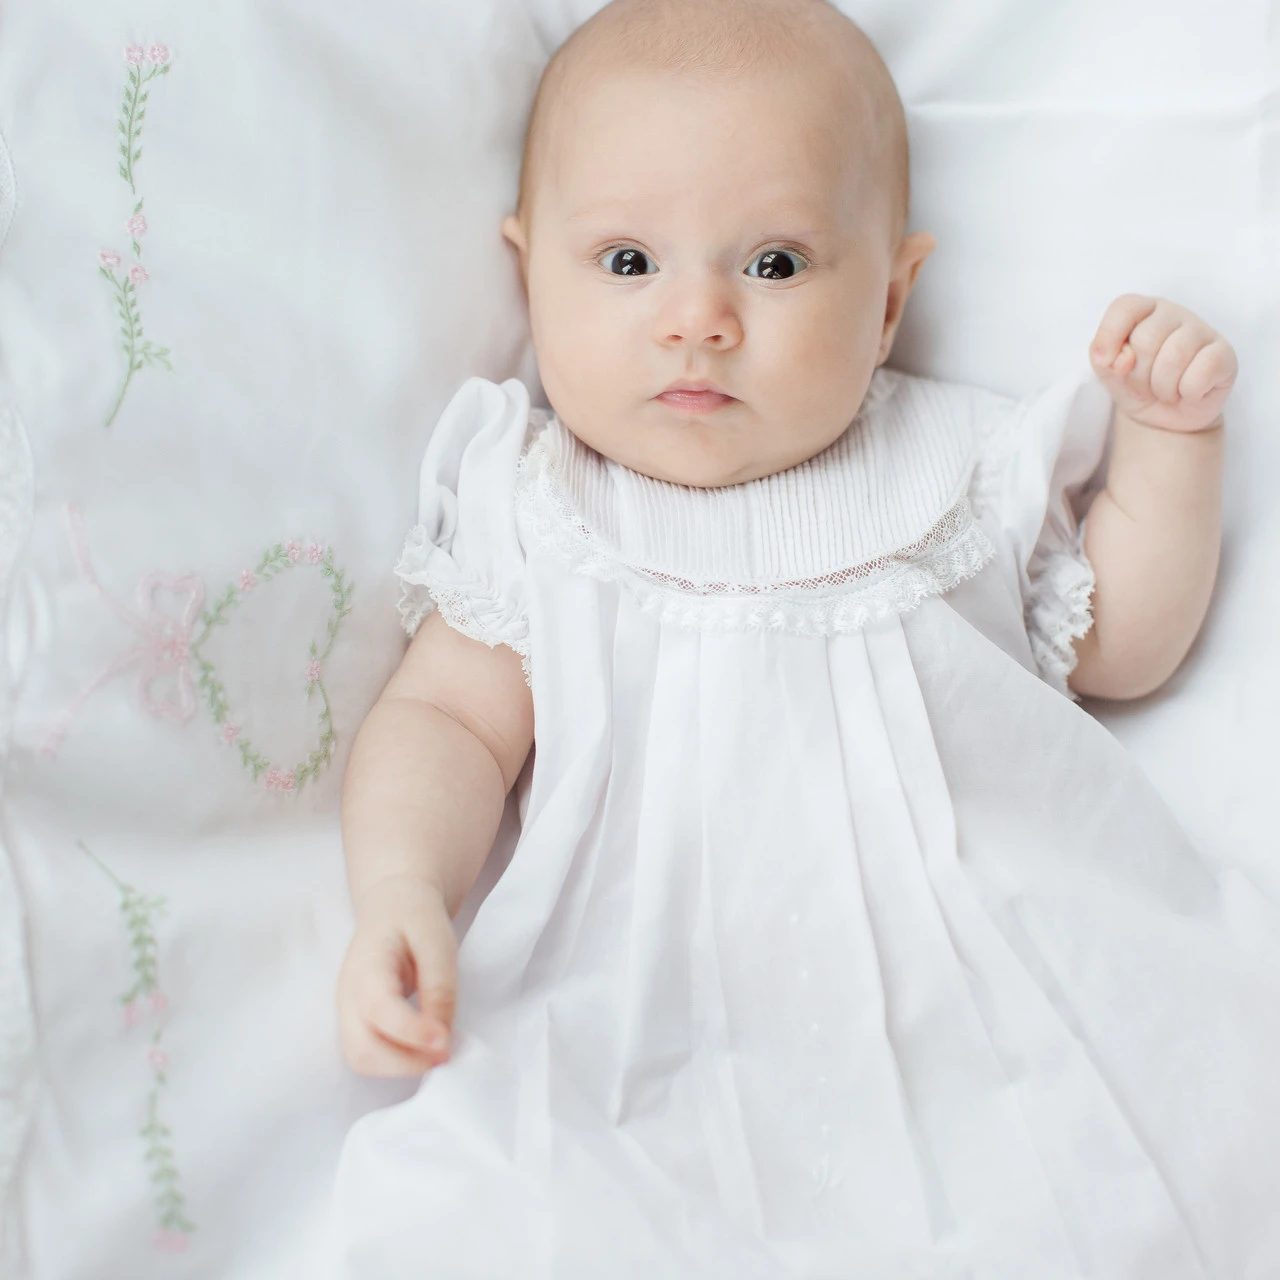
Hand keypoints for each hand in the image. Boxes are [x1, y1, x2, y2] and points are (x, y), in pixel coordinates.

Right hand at [336, 874, 457, 1076]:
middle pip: (362, 1049)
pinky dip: (395, 1063)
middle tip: (445, 1054)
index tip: (445, 1041)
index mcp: (366, 966)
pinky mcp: (355, 1022)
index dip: (412, 1032)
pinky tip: (422, 1050)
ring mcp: (347, 1011)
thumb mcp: (437, 940)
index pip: (380, 1009)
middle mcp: (348, 995)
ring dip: (400, 1067)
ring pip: (361, 1059)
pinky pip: (368, 1055)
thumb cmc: (415, 919)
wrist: (392, 906)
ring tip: (436, 1054)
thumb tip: (441, 1037)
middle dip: (405, 1063)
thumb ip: (439, 986)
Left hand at [1089, 295, 1236, 432]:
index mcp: (1144, 310)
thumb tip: (1123, 358)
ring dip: (1162, 387)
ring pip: (1173, 358)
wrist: (1164, 416)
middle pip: (1146, 340)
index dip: (1109, 336)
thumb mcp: (1108, 373)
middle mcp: (1174, 313)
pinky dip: (1188, 392)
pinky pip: (1200, 373)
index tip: (1105, 363)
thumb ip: (1105, 359)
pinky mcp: (1224, 354)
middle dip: (1138, 374)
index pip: (1125, 307)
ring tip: (1165, 390)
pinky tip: (1188, 392)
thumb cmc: (1136, 385)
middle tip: (1144, 383)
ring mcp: (1203, 330)